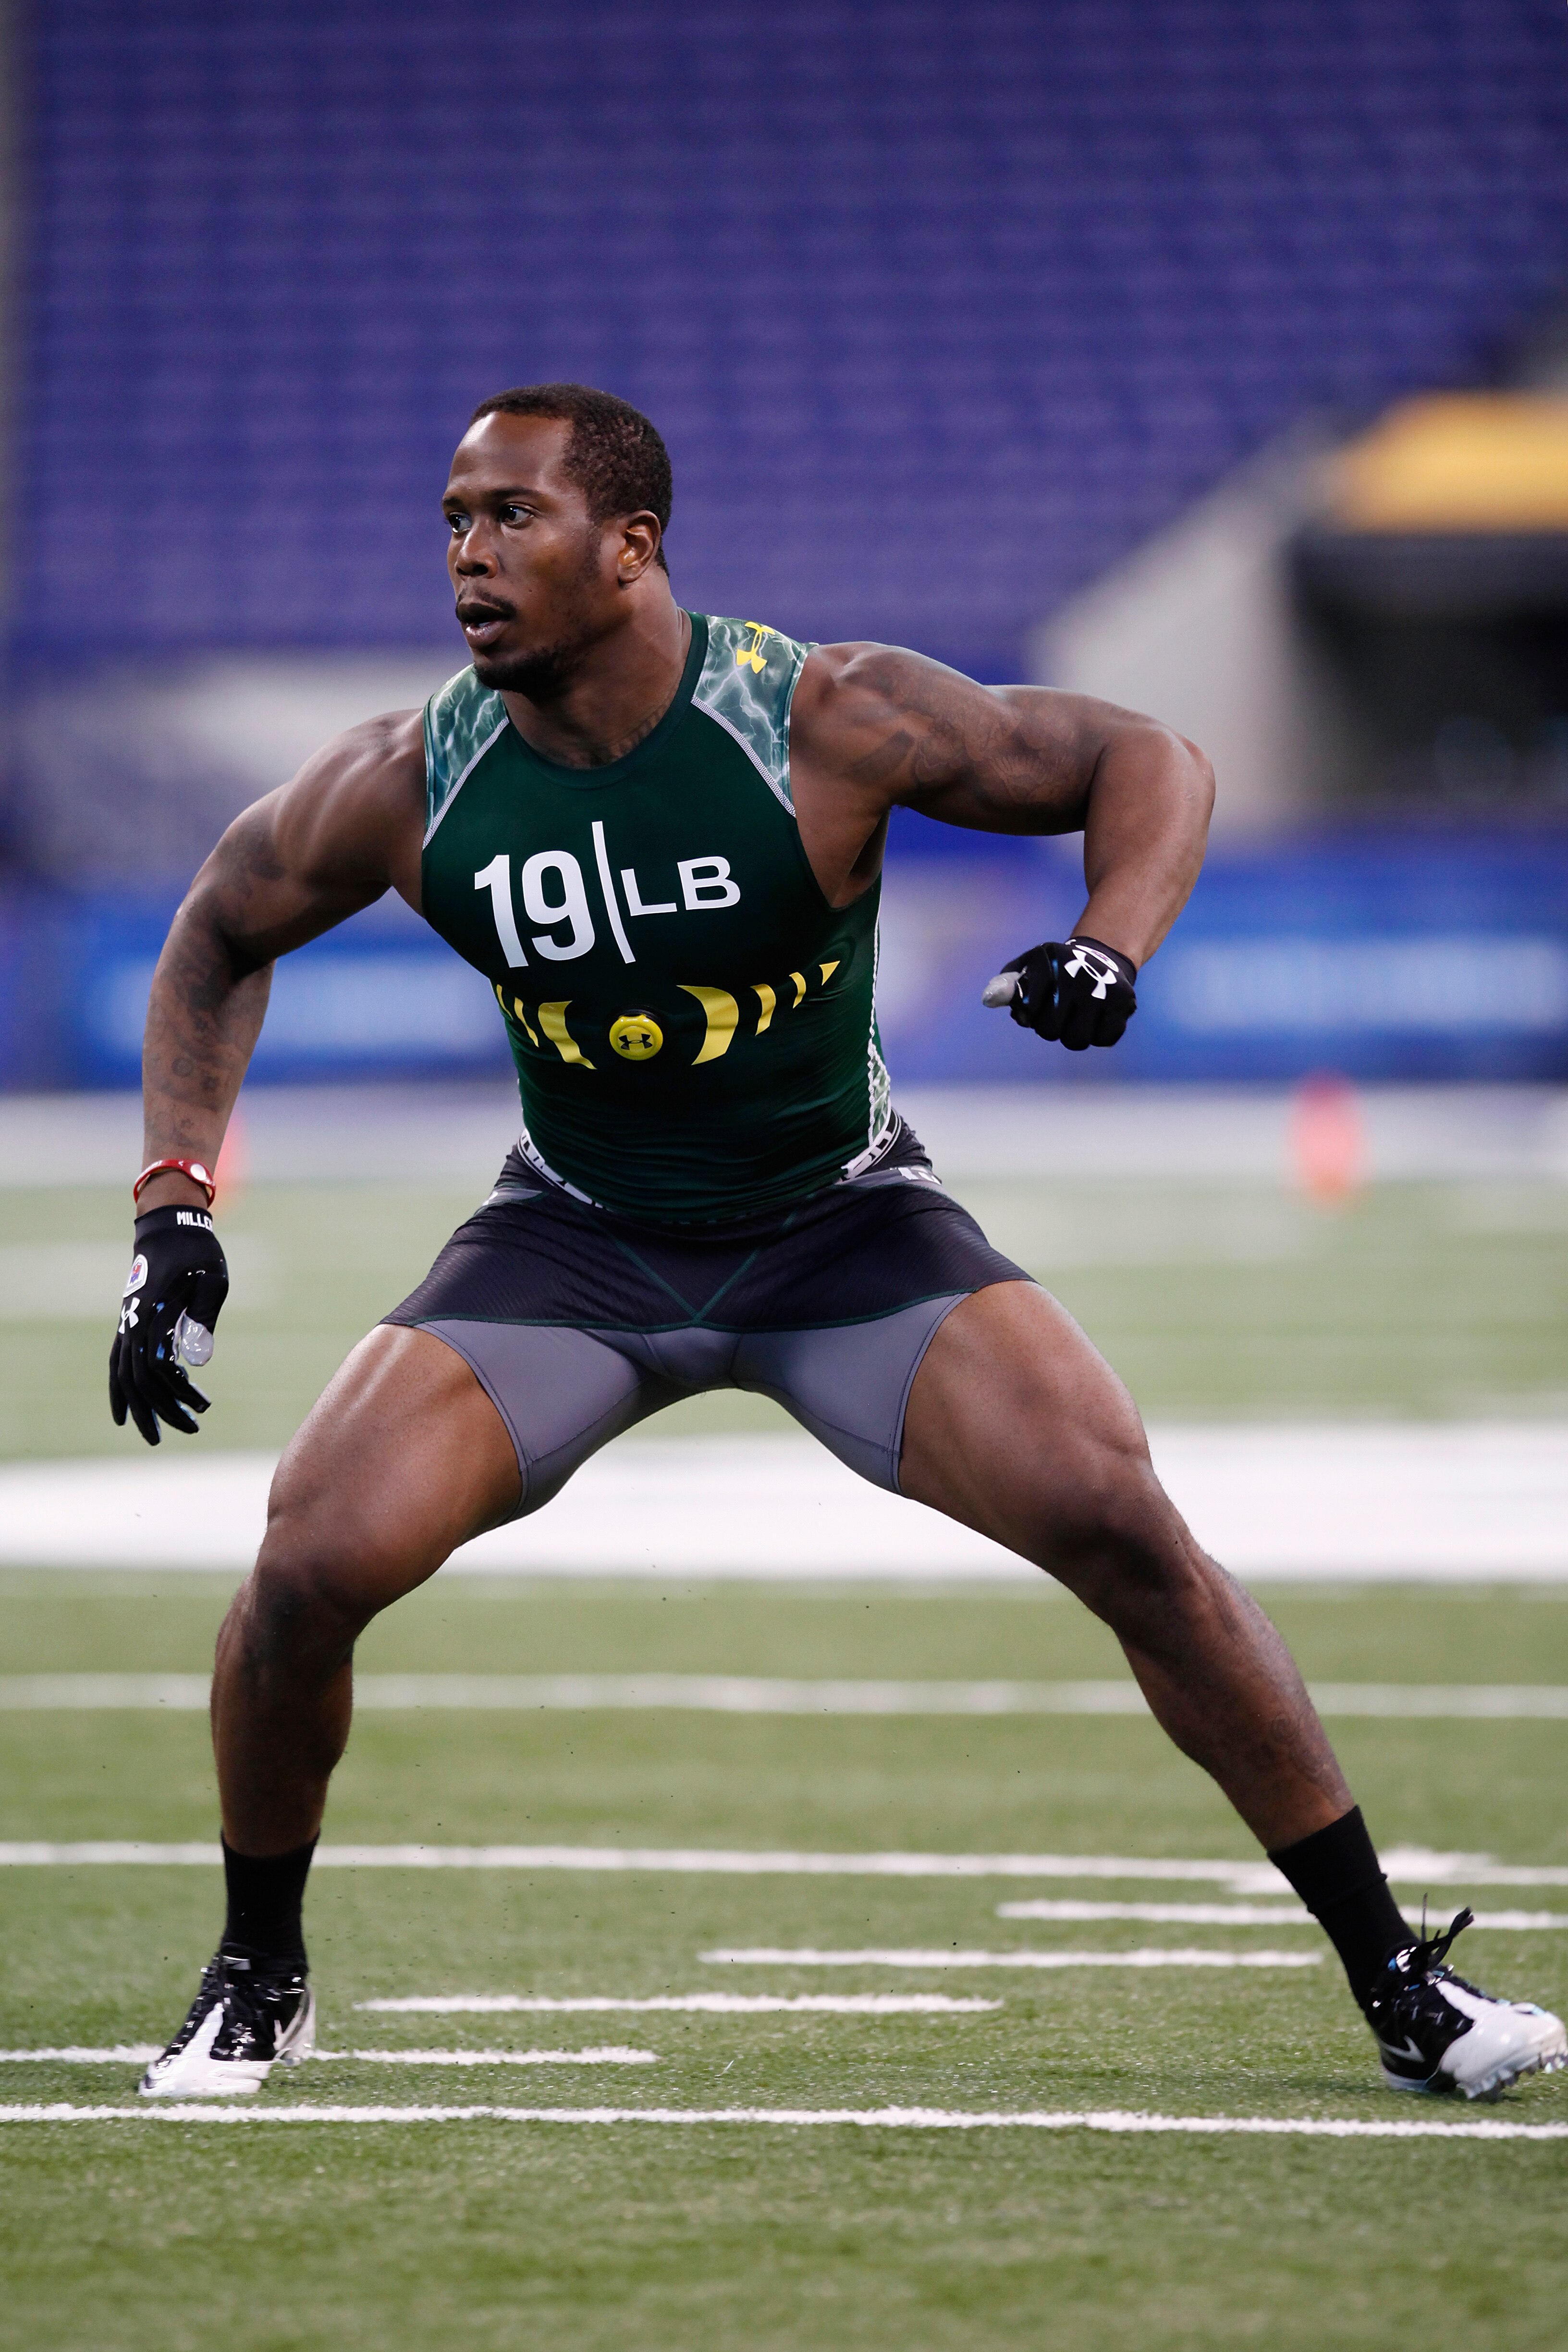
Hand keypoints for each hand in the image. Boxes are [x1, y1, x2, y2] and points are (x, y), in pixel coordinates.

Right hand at [109, 1205, 229, 1445]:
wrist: (169, 1229)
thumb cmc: (198, 1254)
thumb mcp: (213, 1279)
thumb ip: (204, 1316)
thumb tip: (197, 1360)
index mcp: (154, 1313)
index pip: (159, 1367)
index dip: (179, 1392)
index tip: (204, 1405)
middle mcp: (133, 1324)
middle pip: (139, 1380)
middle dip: (162, 1410)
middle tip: (191, 1430)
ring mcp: (126, 1326)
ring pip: (122, 1377)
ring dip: (140, 1408)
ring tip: (155, 1435)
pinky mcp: (127, 1326)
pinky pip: (116, 1365)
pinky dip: (119, 1391)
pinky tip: (125, 1414)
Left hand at [982, 935, 1137, 1050]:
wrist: (1102, 957)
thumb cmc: (1054, 971)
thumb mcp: (1027, 970)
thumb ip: (1006, 985)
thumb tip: (989, 999)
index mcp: (1048, 961)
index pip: (1027, 1010)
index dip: (1029, 1014)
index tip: (1033, 1007)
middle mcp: (1076, 973)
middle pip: (1050, 1031)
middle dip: (1050, 1026)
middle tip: (1057, 1011)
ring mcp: (1102, 988)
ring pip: (1076, 1040)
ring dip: (1072, 1034)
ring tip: (1075, 1015)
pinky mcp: (1124, 1002)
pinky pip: (1103, 1039)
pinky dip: (1098, 1034)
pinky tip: (1096, 1016)